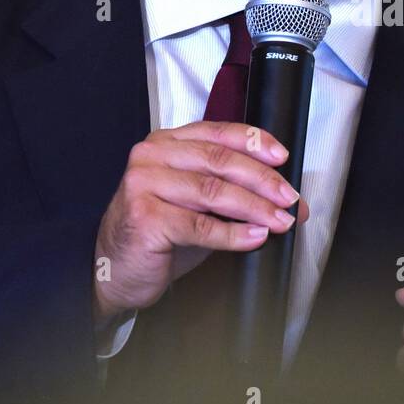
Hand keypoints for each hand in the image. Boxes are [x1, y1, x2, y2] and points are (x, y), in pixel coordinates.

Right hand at [92, 121, 309, 330]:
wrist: (112, 270)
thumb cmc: (160, 233)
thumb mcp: (198, 203)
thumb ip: (235, 193)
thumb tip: (287, 201)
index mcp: (167, 142)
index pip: (218, 133)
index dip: (255, 143)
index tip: (283, 158)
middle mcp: (152, 156)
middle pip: (220, 161)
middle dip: (263, 180)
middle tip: (290, 199)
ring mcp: (143, 184)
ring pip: (213, 191)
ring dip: (255, 208)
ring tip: (280, 221)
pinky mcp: (144, 217)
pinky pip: (199, 225)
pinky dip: (233, 234)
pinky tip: (255, 237)